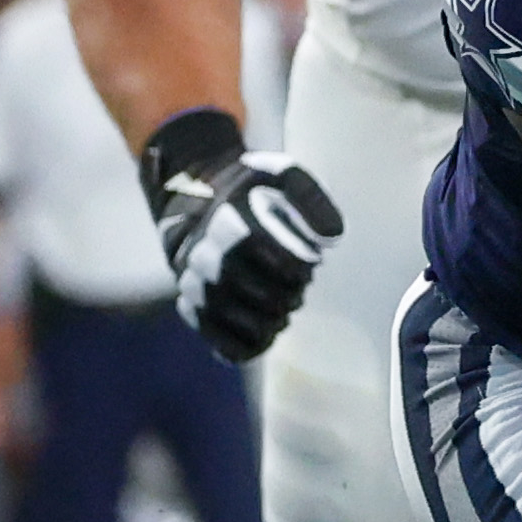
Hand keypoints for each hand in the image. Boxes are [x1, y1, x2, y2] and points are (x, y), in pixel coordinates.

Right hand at [143, 111, 342, 363]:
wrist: (195, 201)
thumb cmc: (249, 192)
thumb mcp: (281, 176)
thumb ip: (311, 199)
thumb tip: (331, 237)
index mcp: (231, 220)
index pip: (281, 261)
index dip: (301, 268)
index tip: (308, 262)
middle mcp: (207, 254)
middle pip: (263, 295)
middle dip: (289, 297)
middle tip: (298, 291)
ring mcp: (194, 282)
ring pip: (240, 321)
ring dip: (271, 323)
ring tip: (282, 313)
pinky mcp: (190, 304)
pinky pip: (216, 337)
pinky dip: (244, 345)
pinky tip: (264, 337)